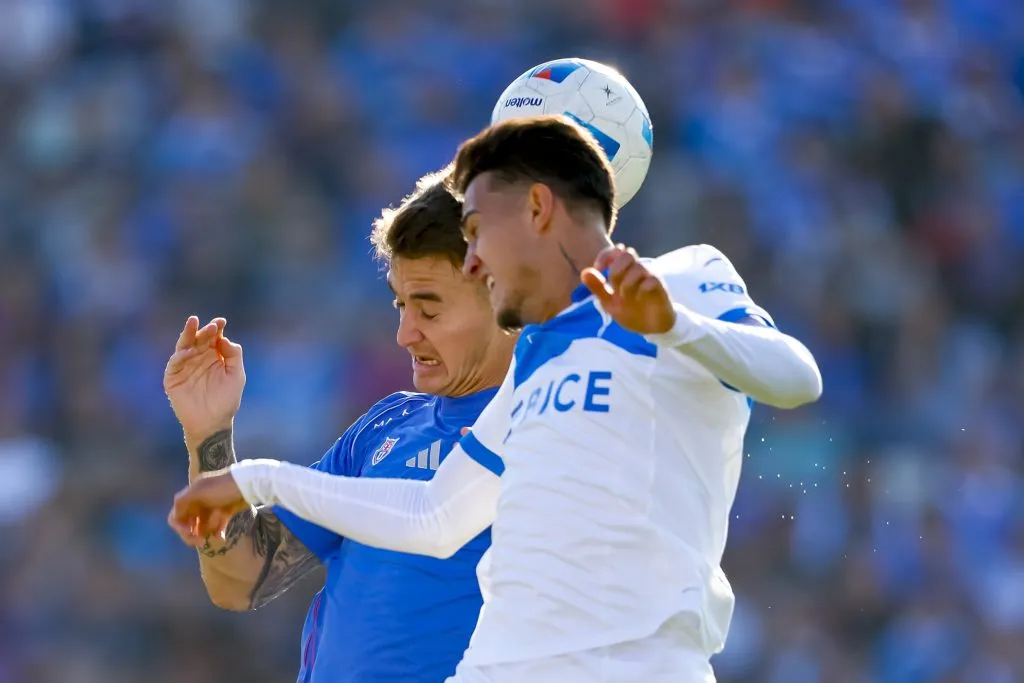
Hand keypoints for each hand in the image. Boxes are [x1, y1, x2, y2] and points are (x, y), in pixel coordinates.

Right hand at [164, 316, 245, 437]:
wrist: (213, 422)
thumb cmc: (226, 399)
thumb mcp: (236, 375)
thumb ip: (233, 355)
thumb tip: (224, 338)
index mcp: (214, 356)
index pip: (214, 337)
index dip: (216, 328)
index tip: (221, 322)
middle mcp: (198, 358)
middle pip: (199, 339)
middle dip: (204, 330)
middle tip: (212, 326)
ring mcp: (185, 366)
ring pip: (184, 346)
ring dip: (188, 334)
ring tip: (193, 323)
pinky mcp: (173, 377)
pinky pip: (175, 363)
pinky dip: (181, 355)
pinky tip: (188, 350)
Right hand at [167, 469, 249, 546]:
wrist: (249, 485)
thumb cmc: (223, 488)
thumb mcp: (200, 491)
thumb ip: (183, 501)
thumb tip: (172, 515)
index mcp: (191, 495)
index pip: (176, 515)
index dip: (180, 526)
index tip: (189, 533)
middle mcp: (199, 502)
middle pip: (188, 524)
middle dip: (192, 534)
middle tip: (200, 542)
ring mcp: (212, 508)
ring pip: (202, 527)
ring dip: (206, 531)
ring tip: (216, 532)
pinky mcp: (224, 513)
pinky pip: (216, 527)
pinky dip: (217, 533)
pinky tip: (221, 538)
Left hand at [581, 244, 675, 334]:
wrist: (651, 329)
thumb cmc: (631, 312)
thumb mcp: (610, 303)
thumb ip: (598, 288)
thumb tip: (585, 272)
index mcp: (625, 272)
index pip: (616, 251)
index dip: (606, 255)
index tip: (599, 268)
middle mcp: (638, 271)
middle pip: (628, 253)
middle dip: (616, 268)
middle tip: (614, 286)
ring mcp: (650, 278)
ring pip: (639, 266)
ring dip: (627, 282)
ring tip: (625, 297)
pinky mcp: (660, 289)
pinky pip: (652, 279)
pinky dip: (642, 288)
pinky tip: (638, 299)